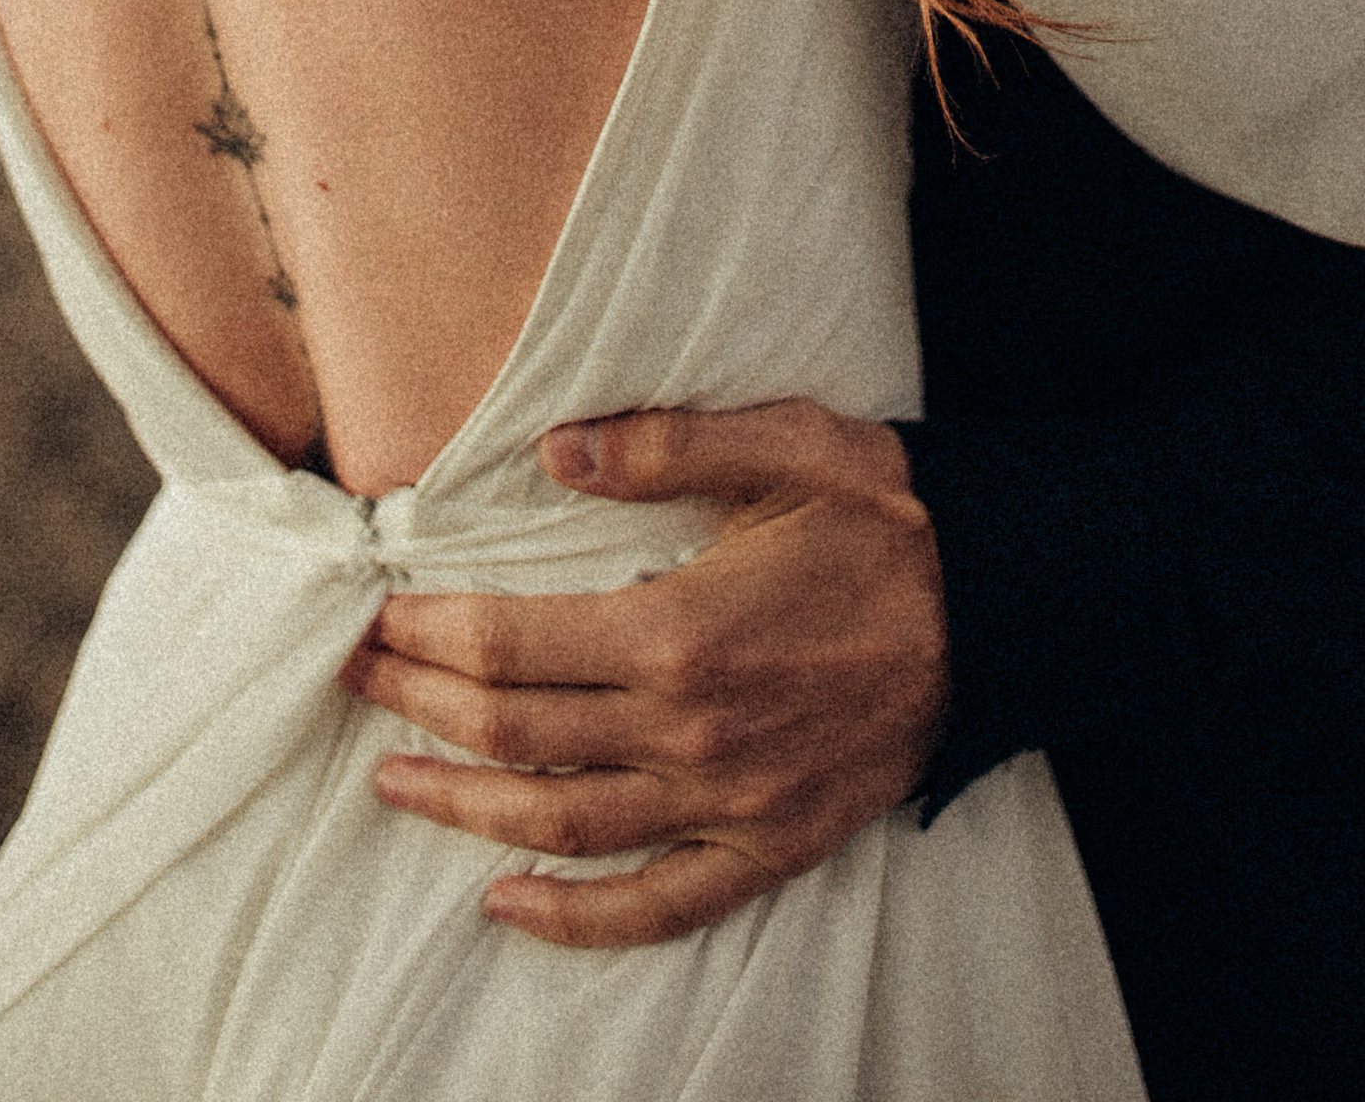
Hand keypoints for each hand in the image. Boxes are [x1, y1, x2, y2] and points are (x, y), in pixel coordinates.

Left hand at [344, 400, 947, 946]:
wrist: (1006, 608)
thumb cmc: (892, 519)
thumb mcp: (787, 447)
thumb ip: (664, 444)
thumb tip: (554, 449)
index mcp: (685, 629)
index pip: (515, 645)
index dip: (430, 634)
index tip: (375, 616)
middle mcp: (695, 731)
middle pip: (520, 734)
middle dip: (423, 707)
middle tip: (357, 683)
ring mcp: (731, 802)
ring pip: (566, 826)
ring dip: (467, 807)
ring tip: (394, 781)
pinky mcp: (771, 845)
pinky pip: (659, 906)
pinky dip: (577, 920)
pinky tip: (508, 902)